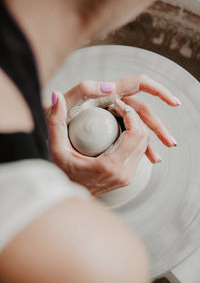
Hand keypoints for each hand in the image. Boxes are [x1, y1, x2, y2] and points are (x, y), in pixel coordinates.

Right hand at [47, 75, 180, 195]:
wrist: (66, 198)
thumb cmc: (60, 175)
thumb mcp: (55, 148)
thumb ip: (55, 122)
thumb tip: (57, 97)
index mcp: (111, 166)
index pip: (136, 135)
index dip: (131, 115)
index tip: (117, 104)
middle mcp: (124, 173)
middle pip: (144, 138)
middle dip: (135, 118)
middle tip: (117, 107)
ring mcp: (127, 176)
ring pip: (144, 144)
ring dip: (135, 126)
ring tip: (117, 115)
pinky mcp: (127, 175)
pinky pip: (138, 151)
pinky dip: (132, 136)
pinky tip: (117, 128)